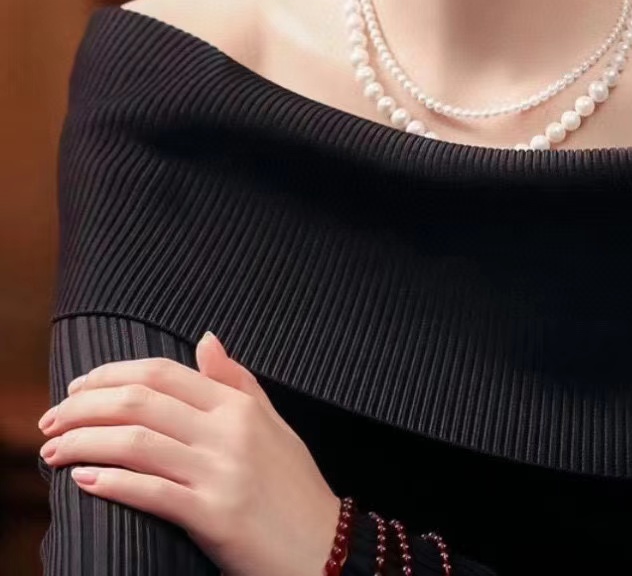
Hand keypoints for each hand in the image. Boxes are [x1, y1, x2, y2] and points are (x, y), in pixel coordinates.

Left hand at [37, 332, 341, 575]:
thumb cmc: (296, 488)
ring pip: (137, 443)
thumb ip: (236, 381)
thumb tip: (206, 339)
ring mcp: (221, 472)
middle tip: (51, 420)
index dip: (111, 375)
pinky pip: (152, 492)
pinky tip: (85, 481)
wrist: (325, 547)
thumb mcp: (273, 423)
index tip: (77, 388)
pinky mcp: (215, 516)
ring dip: (84, 443)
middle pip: (141, 402)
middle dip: (84, 407)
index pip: (163, 373)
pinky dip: (113, 483)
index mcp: (238, 405)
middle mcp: (228, 431)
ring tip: (54, 451)